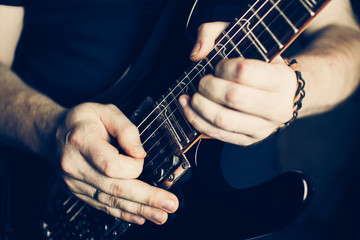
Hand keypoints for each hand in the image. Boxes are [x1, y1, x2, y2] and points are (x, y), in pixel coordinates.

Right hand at [55, 103, 178, 224]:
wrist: (53, 134)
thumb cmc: (81, 120)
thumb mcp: (104, 110)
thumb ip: (125, 129)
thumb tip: (140, 152)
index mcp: (82, 142)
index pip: (111, 165)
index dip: (133, 165)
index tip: (139, 156)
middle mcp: (76, 166)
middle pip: (114, 188)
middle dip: (146, 198)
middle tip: (169, 204)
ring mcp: (76, 182)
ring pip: (110, 201)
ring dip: (138, 210)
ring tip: (161, 216)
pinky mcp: (79, 192)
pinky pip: (102, 206)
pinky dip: (123, 213)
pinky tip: (139, 217)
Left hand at [180, 22, 296, 145]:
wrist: (279, 94)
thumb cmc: (258, 64)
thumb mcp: (245, 38)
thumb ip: (215, 32)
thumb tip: (196, 54)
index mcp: (282, 80)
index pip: (244, 71)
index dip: (223, 67)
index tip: (219, 66)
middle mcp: (278, 107)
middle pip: (232, 97)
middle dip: (208, 86)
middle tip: (204, 81)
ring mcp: (264, 128)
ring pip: (222, 119)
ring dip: (199, 105)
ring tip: (194, 95)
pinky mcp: (248, 140)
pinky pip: (216, 134)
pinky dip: (196, 120)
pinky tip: (188, 107)